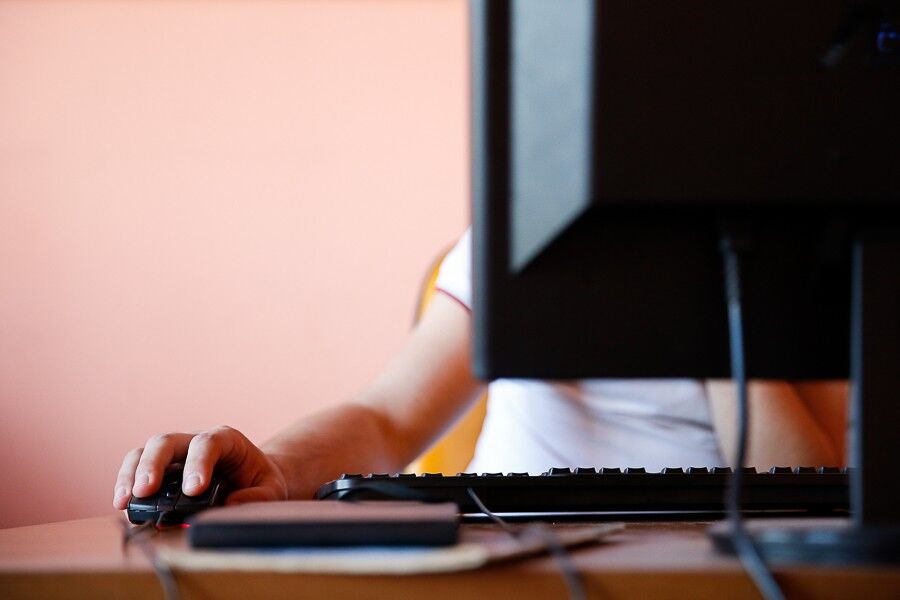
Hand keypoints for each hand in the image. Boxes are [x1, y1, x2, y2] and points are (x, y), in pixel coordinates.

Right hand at [113, 426, 288, 509]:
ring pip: (144, 452)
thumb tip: (230, 504)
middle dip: (153, 465)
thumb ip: (257, 496)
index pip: (208, 443)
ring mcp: (175, 455)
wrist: (252, 481)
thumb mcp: (270, 489)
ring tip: (124, 501)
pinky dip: (126, 484)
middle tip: (145, 491)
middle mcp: (195, 442)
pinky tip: (123, 505)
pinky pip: (136, 470)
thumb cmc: (259, 482)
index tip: (194, 490)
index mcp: (226, 440)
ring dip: (130, 475)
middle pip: (167, 442)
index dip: (199, 463)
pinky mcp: (160, 470)